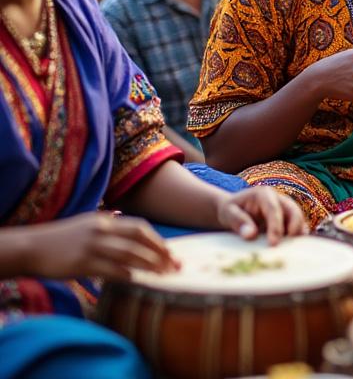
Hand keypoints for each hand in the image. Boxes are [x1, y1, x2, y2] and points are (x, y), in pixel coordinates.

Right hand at [23, 213, 176, 279]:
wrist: (31, 247)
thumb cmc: (61, 239)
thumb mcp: (86, 224)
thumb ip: (108, 225)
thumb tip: (128, 227)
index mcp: (105, 221)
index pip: (140, 227)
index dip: (157, 240)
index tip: (170, 253)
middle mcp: (101, 231)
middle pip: (140, 238)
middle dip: (160, 252)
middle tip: (173, 266)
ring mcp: (92, 246)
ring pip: (130, 254)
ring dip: (149, 265)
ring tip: (162, 275)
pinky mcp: (82, 263)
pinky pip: (111, 270)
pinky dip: (127, 275)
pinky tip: (136, 280)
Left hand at [217, 187, 307, 243]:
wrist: (234, 211)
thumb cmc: (230, 211)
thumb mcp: (228, 214)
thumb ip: (238, 222)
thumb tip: (251, 235)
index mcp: (263, 194)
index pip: (273, 209)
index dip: (276, 226)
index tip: (273, 244)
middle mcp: (278, 198)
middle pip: (293, 211)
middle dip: (295, 227)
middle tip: (289, 245)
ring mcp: (285, 208)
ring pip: (299, 219)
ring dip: (298, 233)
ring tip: (292, 249)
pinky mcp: (288, 219)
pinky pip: (299, 226)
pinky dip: (298, 236)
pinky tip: (293, 248)